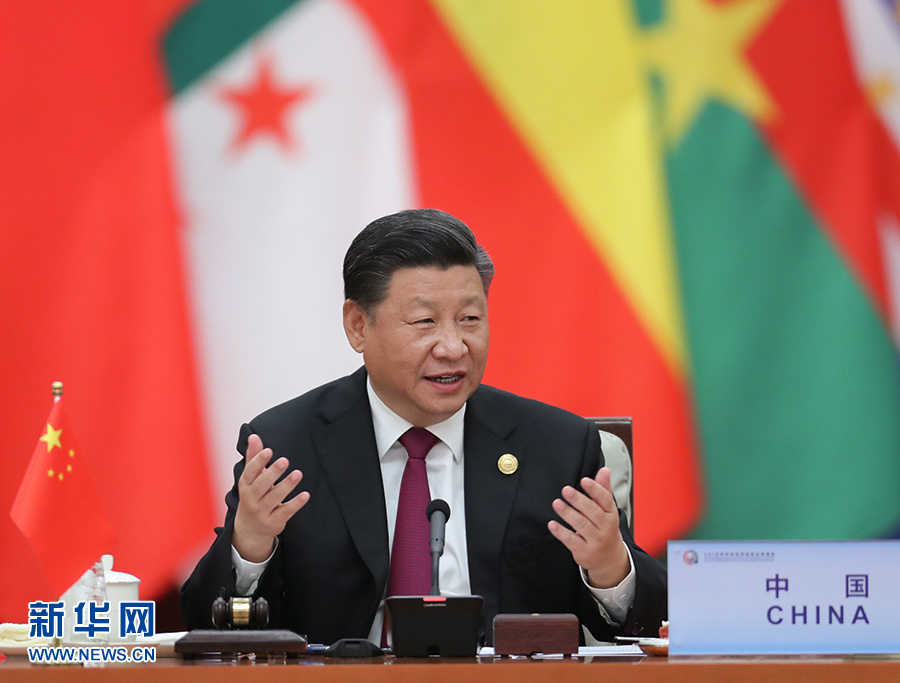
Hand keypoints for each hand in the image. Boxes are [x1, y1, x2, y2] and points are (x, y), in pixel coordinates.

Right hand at [232, 434, 309, 561]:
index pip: (250, 472)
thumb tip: (254, 436)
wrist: (249, 530)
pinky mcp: (274, 522)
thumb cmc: (253, 496)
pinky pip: (285, 512)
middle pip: (261, 485)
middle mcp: (251, 499)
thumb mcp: (250, 479)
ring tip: (297, 474)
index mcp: (245, 486)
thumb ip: (254, 457)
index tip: (268, 450)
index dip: (258, 461)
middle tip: (285, 460)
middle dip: (272, 472)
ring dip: (286, 485)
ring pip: (274, 498)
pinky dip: (295, 503)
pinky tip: (305, 495)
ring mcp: (262, 512)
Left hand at [548, 467, 629, 588]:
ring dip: (568, 513)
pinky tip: (552, 524)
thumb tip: (604, 470)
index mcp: (611, 514)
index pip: (605, 500)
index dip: (595, 490)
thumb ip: (603, 489)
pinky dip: (561, 532)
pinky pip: (572, 540)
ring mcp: (596, 541)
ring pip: (581, 525)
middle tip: (566, 490)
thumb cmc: (605, 529)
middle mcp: (606, 528)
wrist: (610, 558)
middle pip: (592, 512)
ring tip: (557, 504)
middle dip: (579, 500)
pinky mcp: (585, 551)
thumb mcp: (607, 510)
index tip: (584, 480)